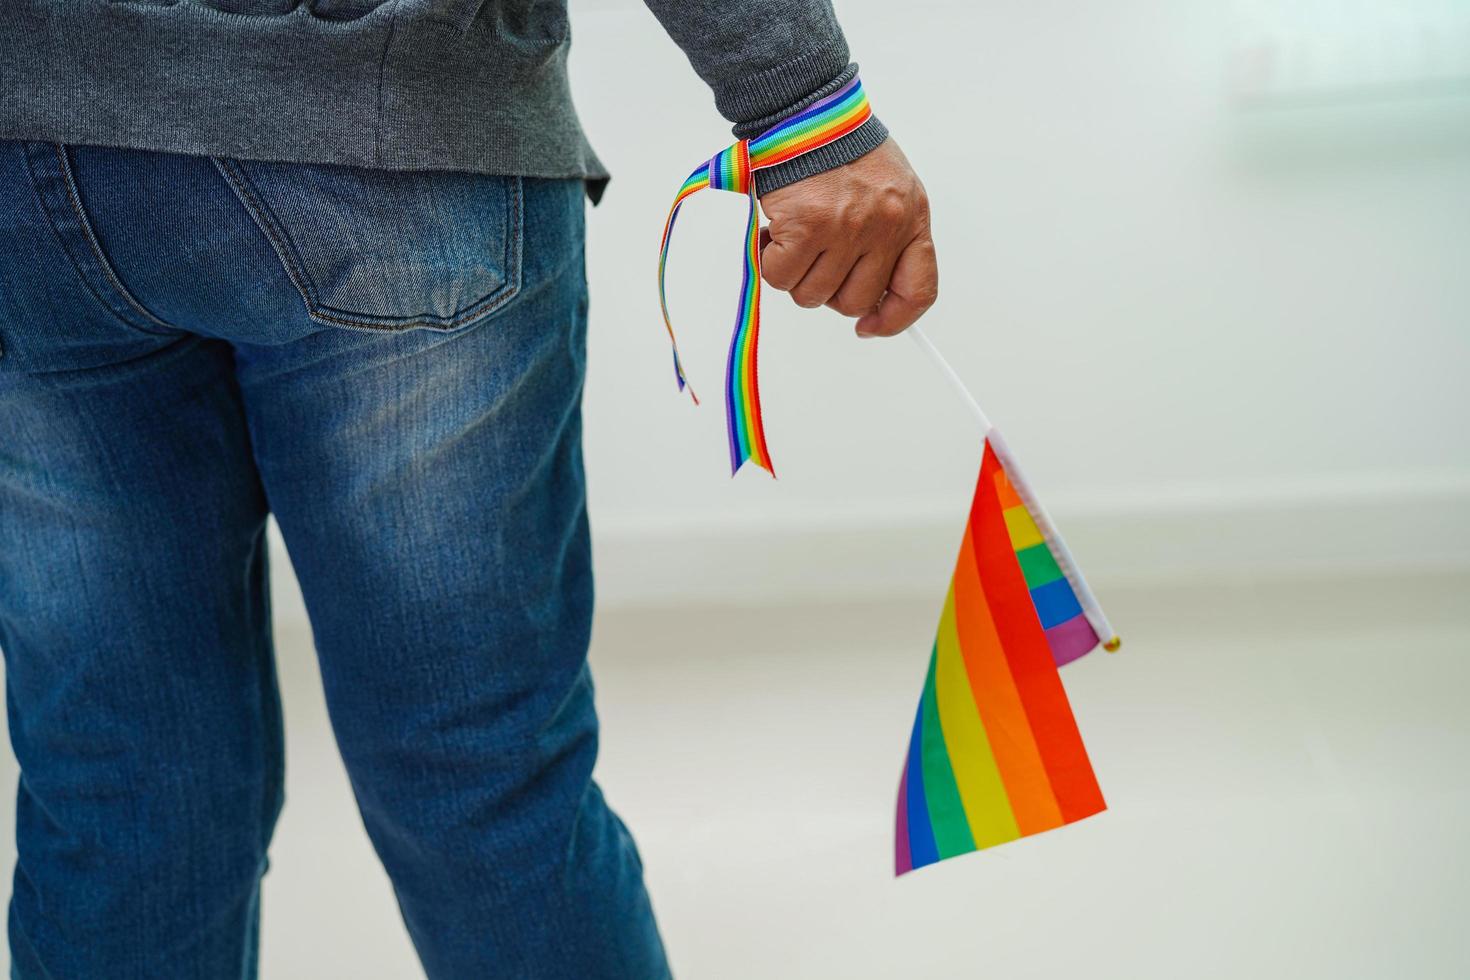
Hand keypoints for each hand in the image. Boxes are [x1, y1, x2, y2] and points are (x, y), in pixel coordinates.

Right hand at [759, 139, 936, 336]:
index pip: (917, 290)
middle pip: (855, 302)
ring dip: (796, 276)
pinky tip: (774, 234)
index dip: (894, 320)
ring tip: (794, 239)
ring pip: (813, 295)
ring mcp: (845, 229)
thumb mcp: (888, 189)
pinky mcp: (805, 226)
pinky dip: (770, 262)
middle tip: (816, 262)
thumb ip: (887, 237)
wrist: (808, 109)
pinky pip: (781, 276)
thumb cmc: (842, 147)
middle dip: (830, 291)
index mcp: (911, 219)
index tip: (870, 328)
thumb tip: (871, 295)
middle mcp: (884, 227)